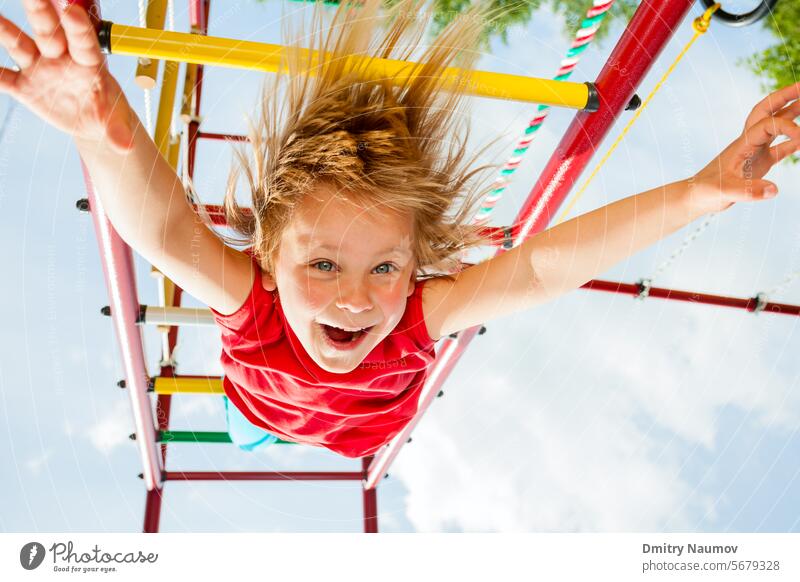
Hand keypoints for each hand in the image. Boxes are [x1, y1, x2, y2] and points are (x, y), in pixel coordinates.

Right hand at [0, 1, 133, 151]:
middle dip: (40, 11)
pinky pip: (3, 77)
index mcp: (89, 64)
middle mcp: (62, 60)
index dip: (78, 27)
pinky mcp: (25, 86)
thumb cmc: (108, 112)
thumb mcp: (116, 122)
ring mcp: (41, 70)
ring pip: (20, 45)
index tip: (72, 9)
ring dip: (6, 31)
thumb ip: (119, 131)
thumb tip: (126, 147)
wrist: (91, 121)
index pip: (84, 43)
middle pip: (49, 32)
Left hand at [688, 82, 799, 214]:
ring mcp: (753, 152)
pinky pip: (778, 149)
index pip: (768, 124)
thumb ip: (748, 191)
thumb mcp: (724, 192)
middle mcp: (749, 142)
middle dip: (785, 97)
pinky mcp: (756, 164)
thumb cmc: (705, 192)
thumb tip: (774, 190)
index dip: (787, 127)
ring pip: (775, 127)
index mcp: (742, 143)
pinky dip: (792, 143)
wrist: (695, 197)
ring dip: (792, 115)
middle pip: (767, 111)